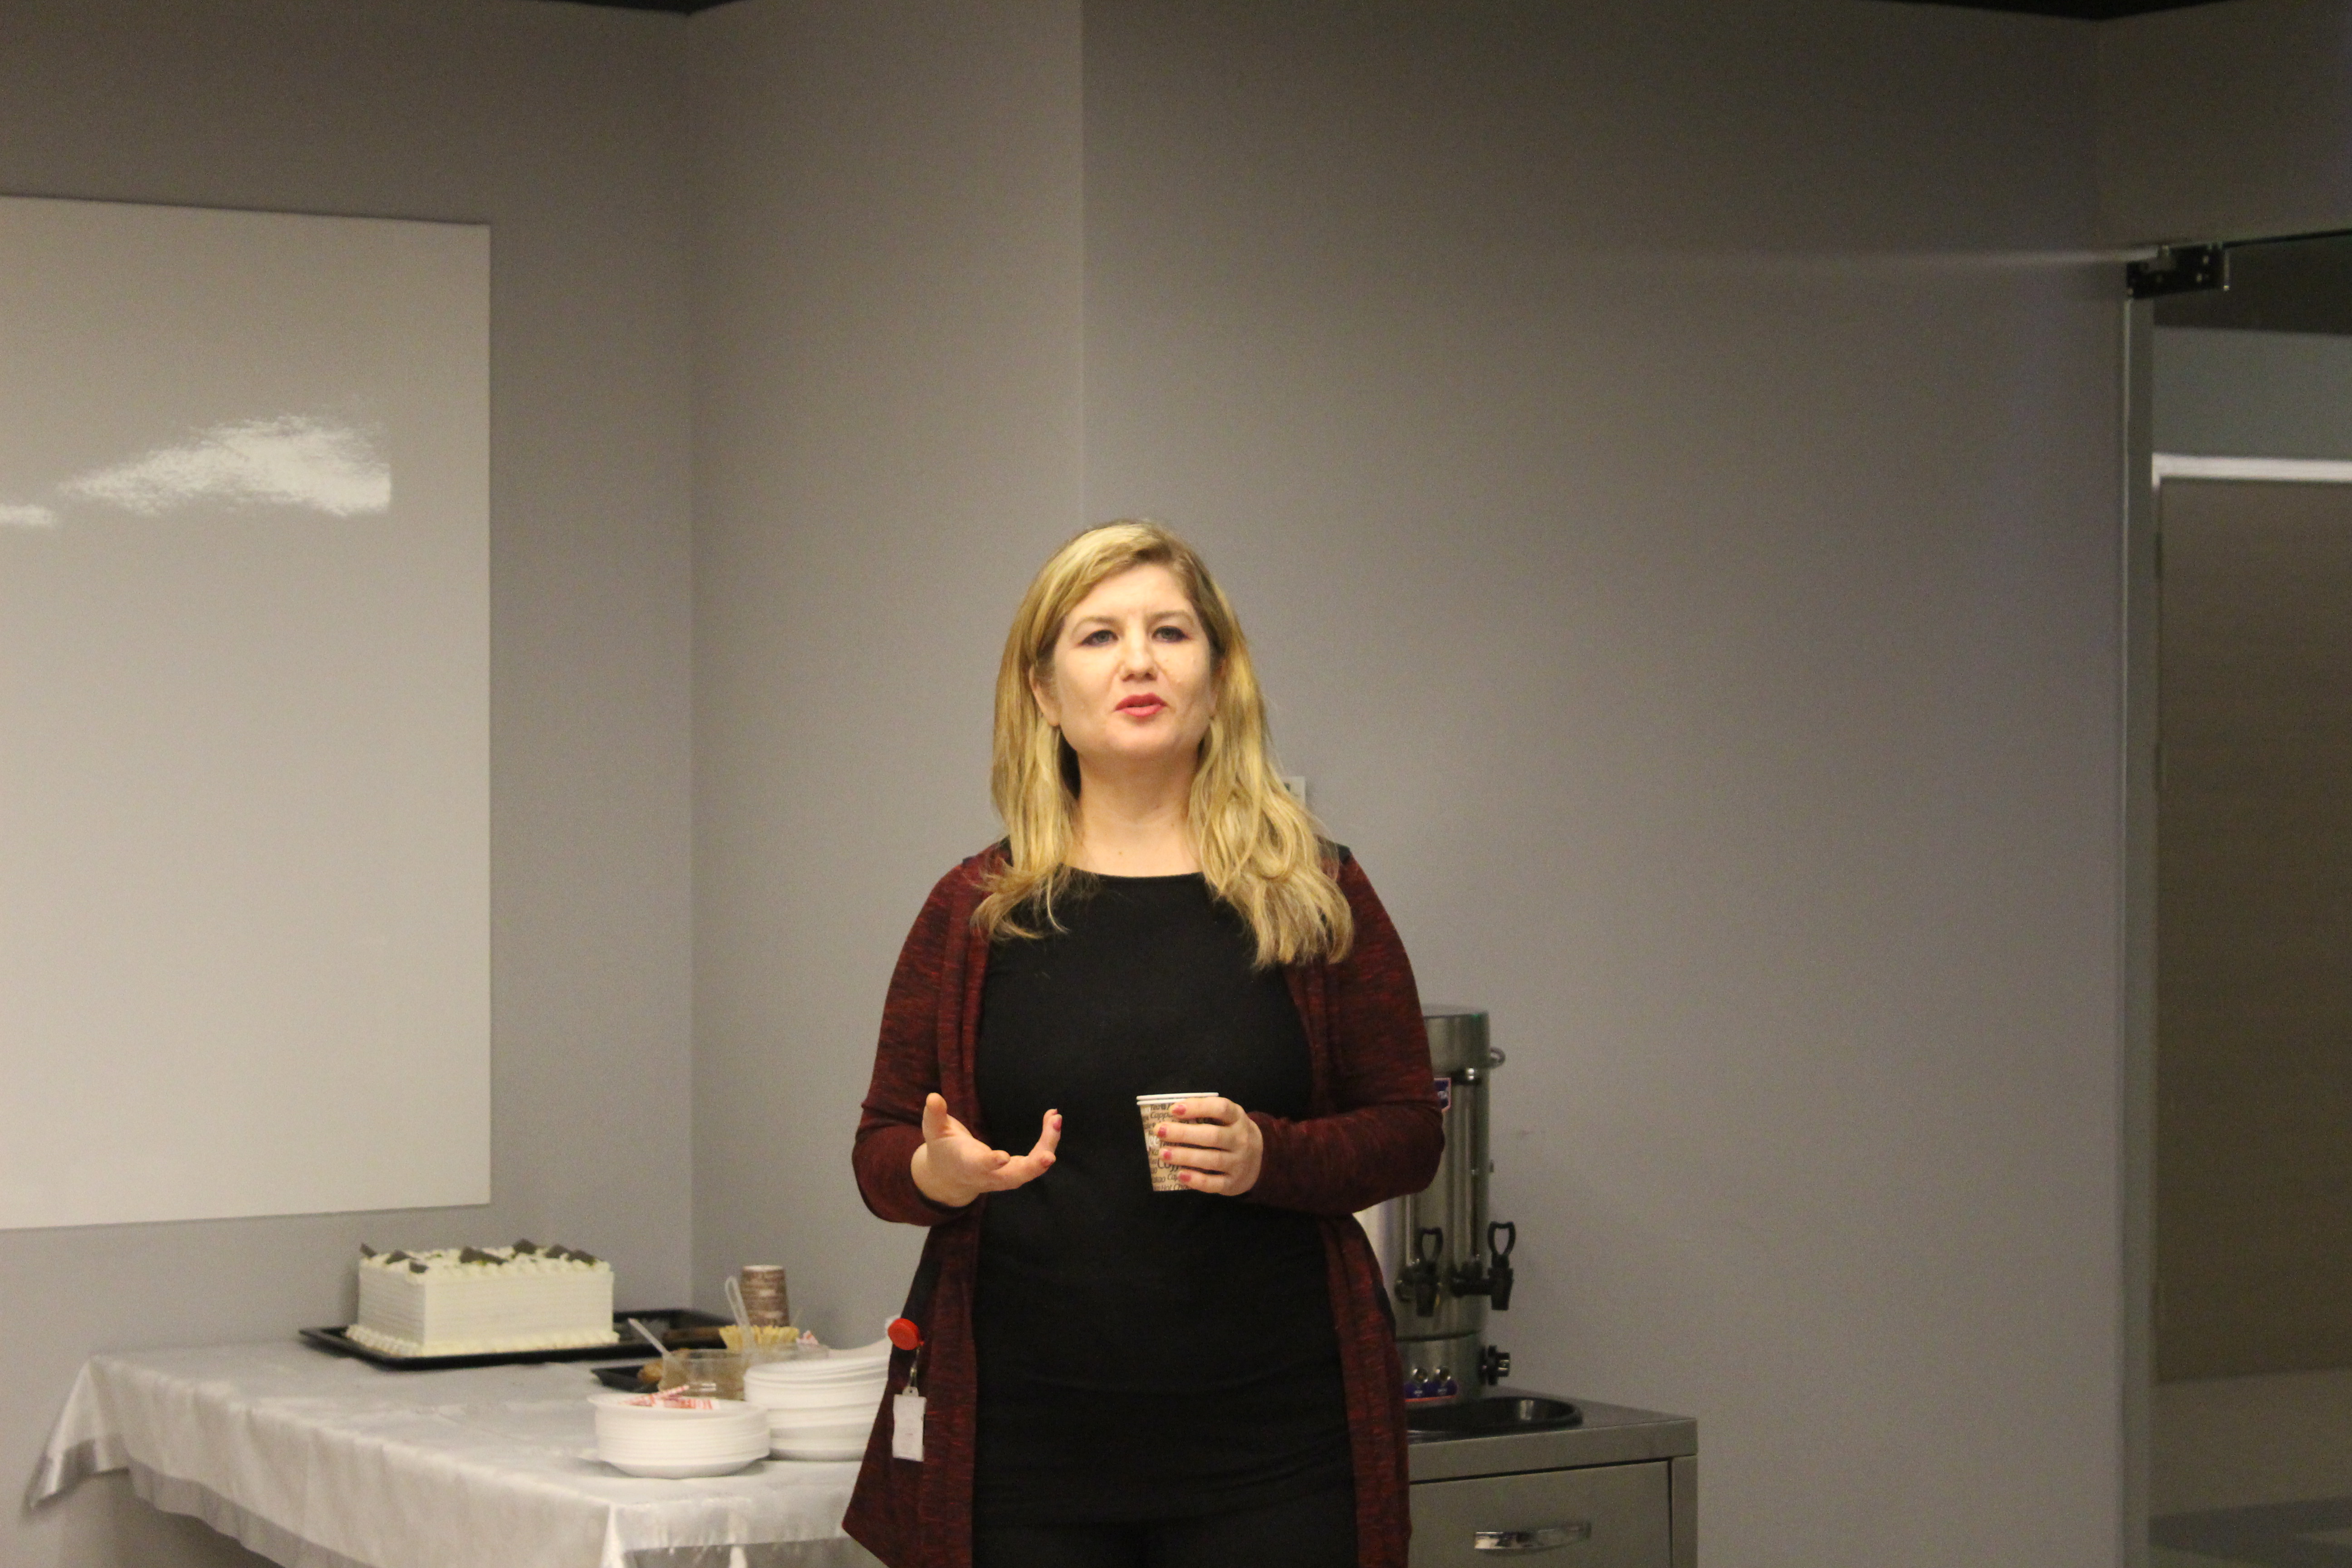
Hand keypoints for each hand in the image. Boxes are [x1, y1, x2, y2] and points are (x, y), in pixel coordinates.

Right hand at [910, 1094, 1059, 1207]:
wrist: (950, 1178)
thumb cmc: (943, 1150)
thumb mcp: (934, 1132)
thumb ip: (934, 1116)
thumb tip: (933, 1097)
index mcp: (967, 1165)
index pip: (979, 1166)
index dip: (991, 1163)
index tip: (1003, 1158)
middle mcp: (989, 1175)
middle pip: (1014, 1177)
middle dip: (1033, 1167)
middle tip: (1049, 1155)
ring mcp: (1005, 1177)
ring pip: (1031, 1169)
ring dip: (1047, 1147)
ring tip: (1056, 1120)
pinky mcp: (1016, 1172)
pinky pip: (1036, 1160)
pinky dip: (1048, 1142)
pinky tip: (1054, 1120)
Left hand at [1153, 1096, 1262, 1195]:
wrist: (1260, 1161)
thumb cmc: (1231, 1134)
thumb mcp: (1227, 1119)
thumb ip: (1206, 1114)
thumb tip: (1171, 1114)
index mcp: (1238, 1118)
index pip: (1221, 1108)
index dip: (1198, 1107)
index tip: (1174, 1109)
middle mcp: (1241, 1139)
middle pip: (1213, 1135)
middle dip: (1183, 1133)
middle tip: (1159, 1131)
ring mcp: (1239, 1163)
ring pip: (1212, 1159)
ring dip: (1185, 1156)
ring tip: (1163, 1153)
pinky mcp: (1233, 1183)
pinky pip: (1214, 1183)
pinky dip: (1196, 1180)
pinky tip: (1180, 1175)